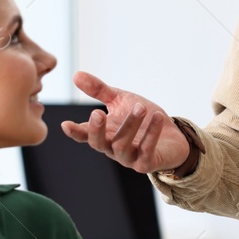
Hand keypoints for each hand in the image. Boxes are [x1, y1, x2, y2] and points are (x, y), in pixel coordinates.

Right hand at [60, 71, 191, 173]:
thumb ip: (100, 91)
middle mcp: (113, 148)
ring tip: (140, 108)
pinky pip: (147, 150)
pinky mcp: (147, 163)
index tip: (65, 125)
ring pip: (122, 145)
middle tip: (97, 112)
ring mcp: (129, 158)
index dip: (75, 131)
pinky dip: (152, 133)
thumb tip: (76, 75)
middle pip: (99, 144)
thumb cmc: (143, 119)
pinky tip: (157, 117)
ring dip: (131, 125)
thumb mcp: (120, 101)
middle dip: (97, 130)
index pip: (85, 134)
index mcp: (105, 134)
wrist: (173, 137)